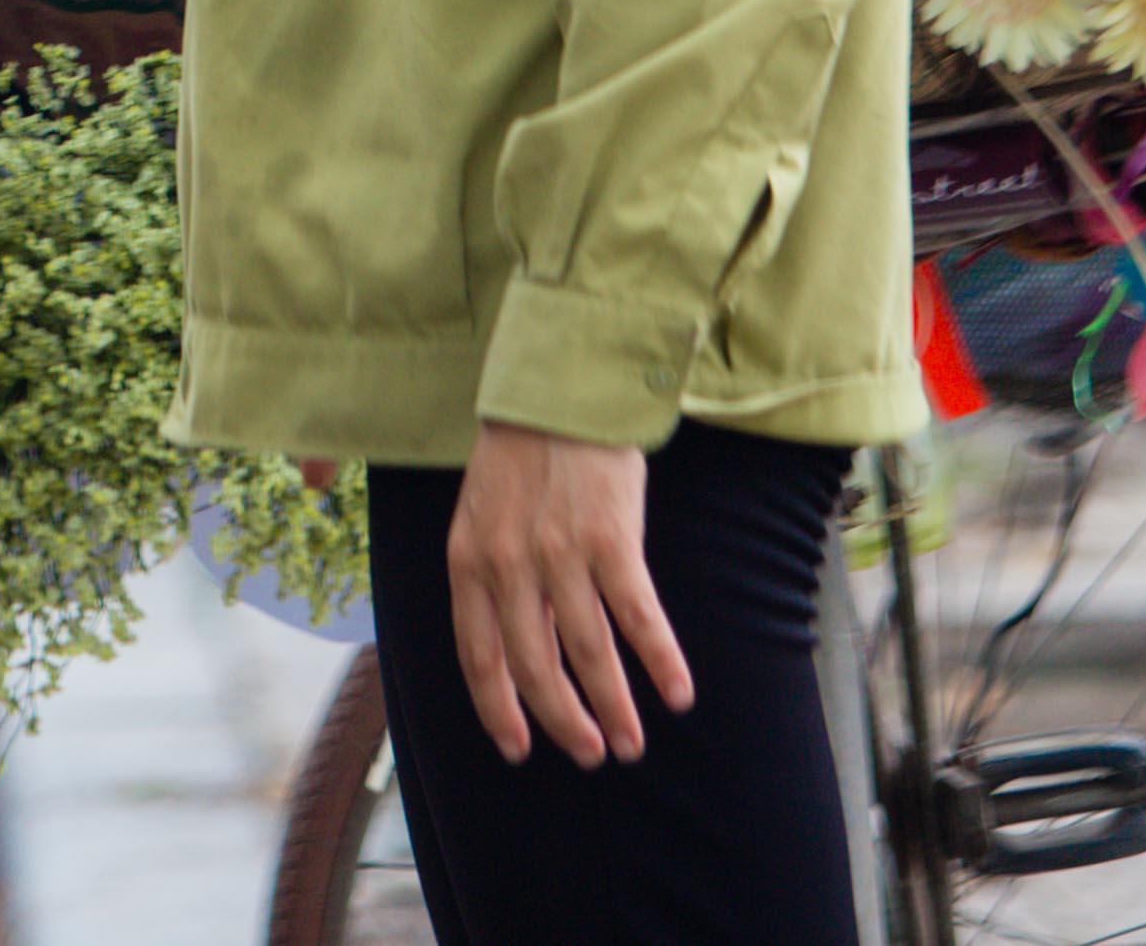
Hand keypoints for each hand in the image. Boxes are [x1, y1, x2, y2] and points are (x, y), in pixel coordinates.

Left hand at [447, 419, 692, 765]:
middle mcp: (509, 566)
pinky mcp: (611, 540)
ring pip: (588, 653)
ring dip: (613, 707)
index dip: (498, 710)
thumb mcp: (480, 517)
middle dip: (561, 721)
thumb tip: (513, 648)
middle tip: (588, 754)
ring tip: (629, 743)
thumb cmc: (520, 457)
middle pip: (534, 667)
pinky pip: (638, 617)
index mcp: (468, 562)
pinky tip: (677, 692)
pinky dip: (660, 661)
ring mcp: (560, 555)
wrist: (559, 393)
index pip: (478, 656)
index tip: (518, 748)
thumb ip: (490, 577)